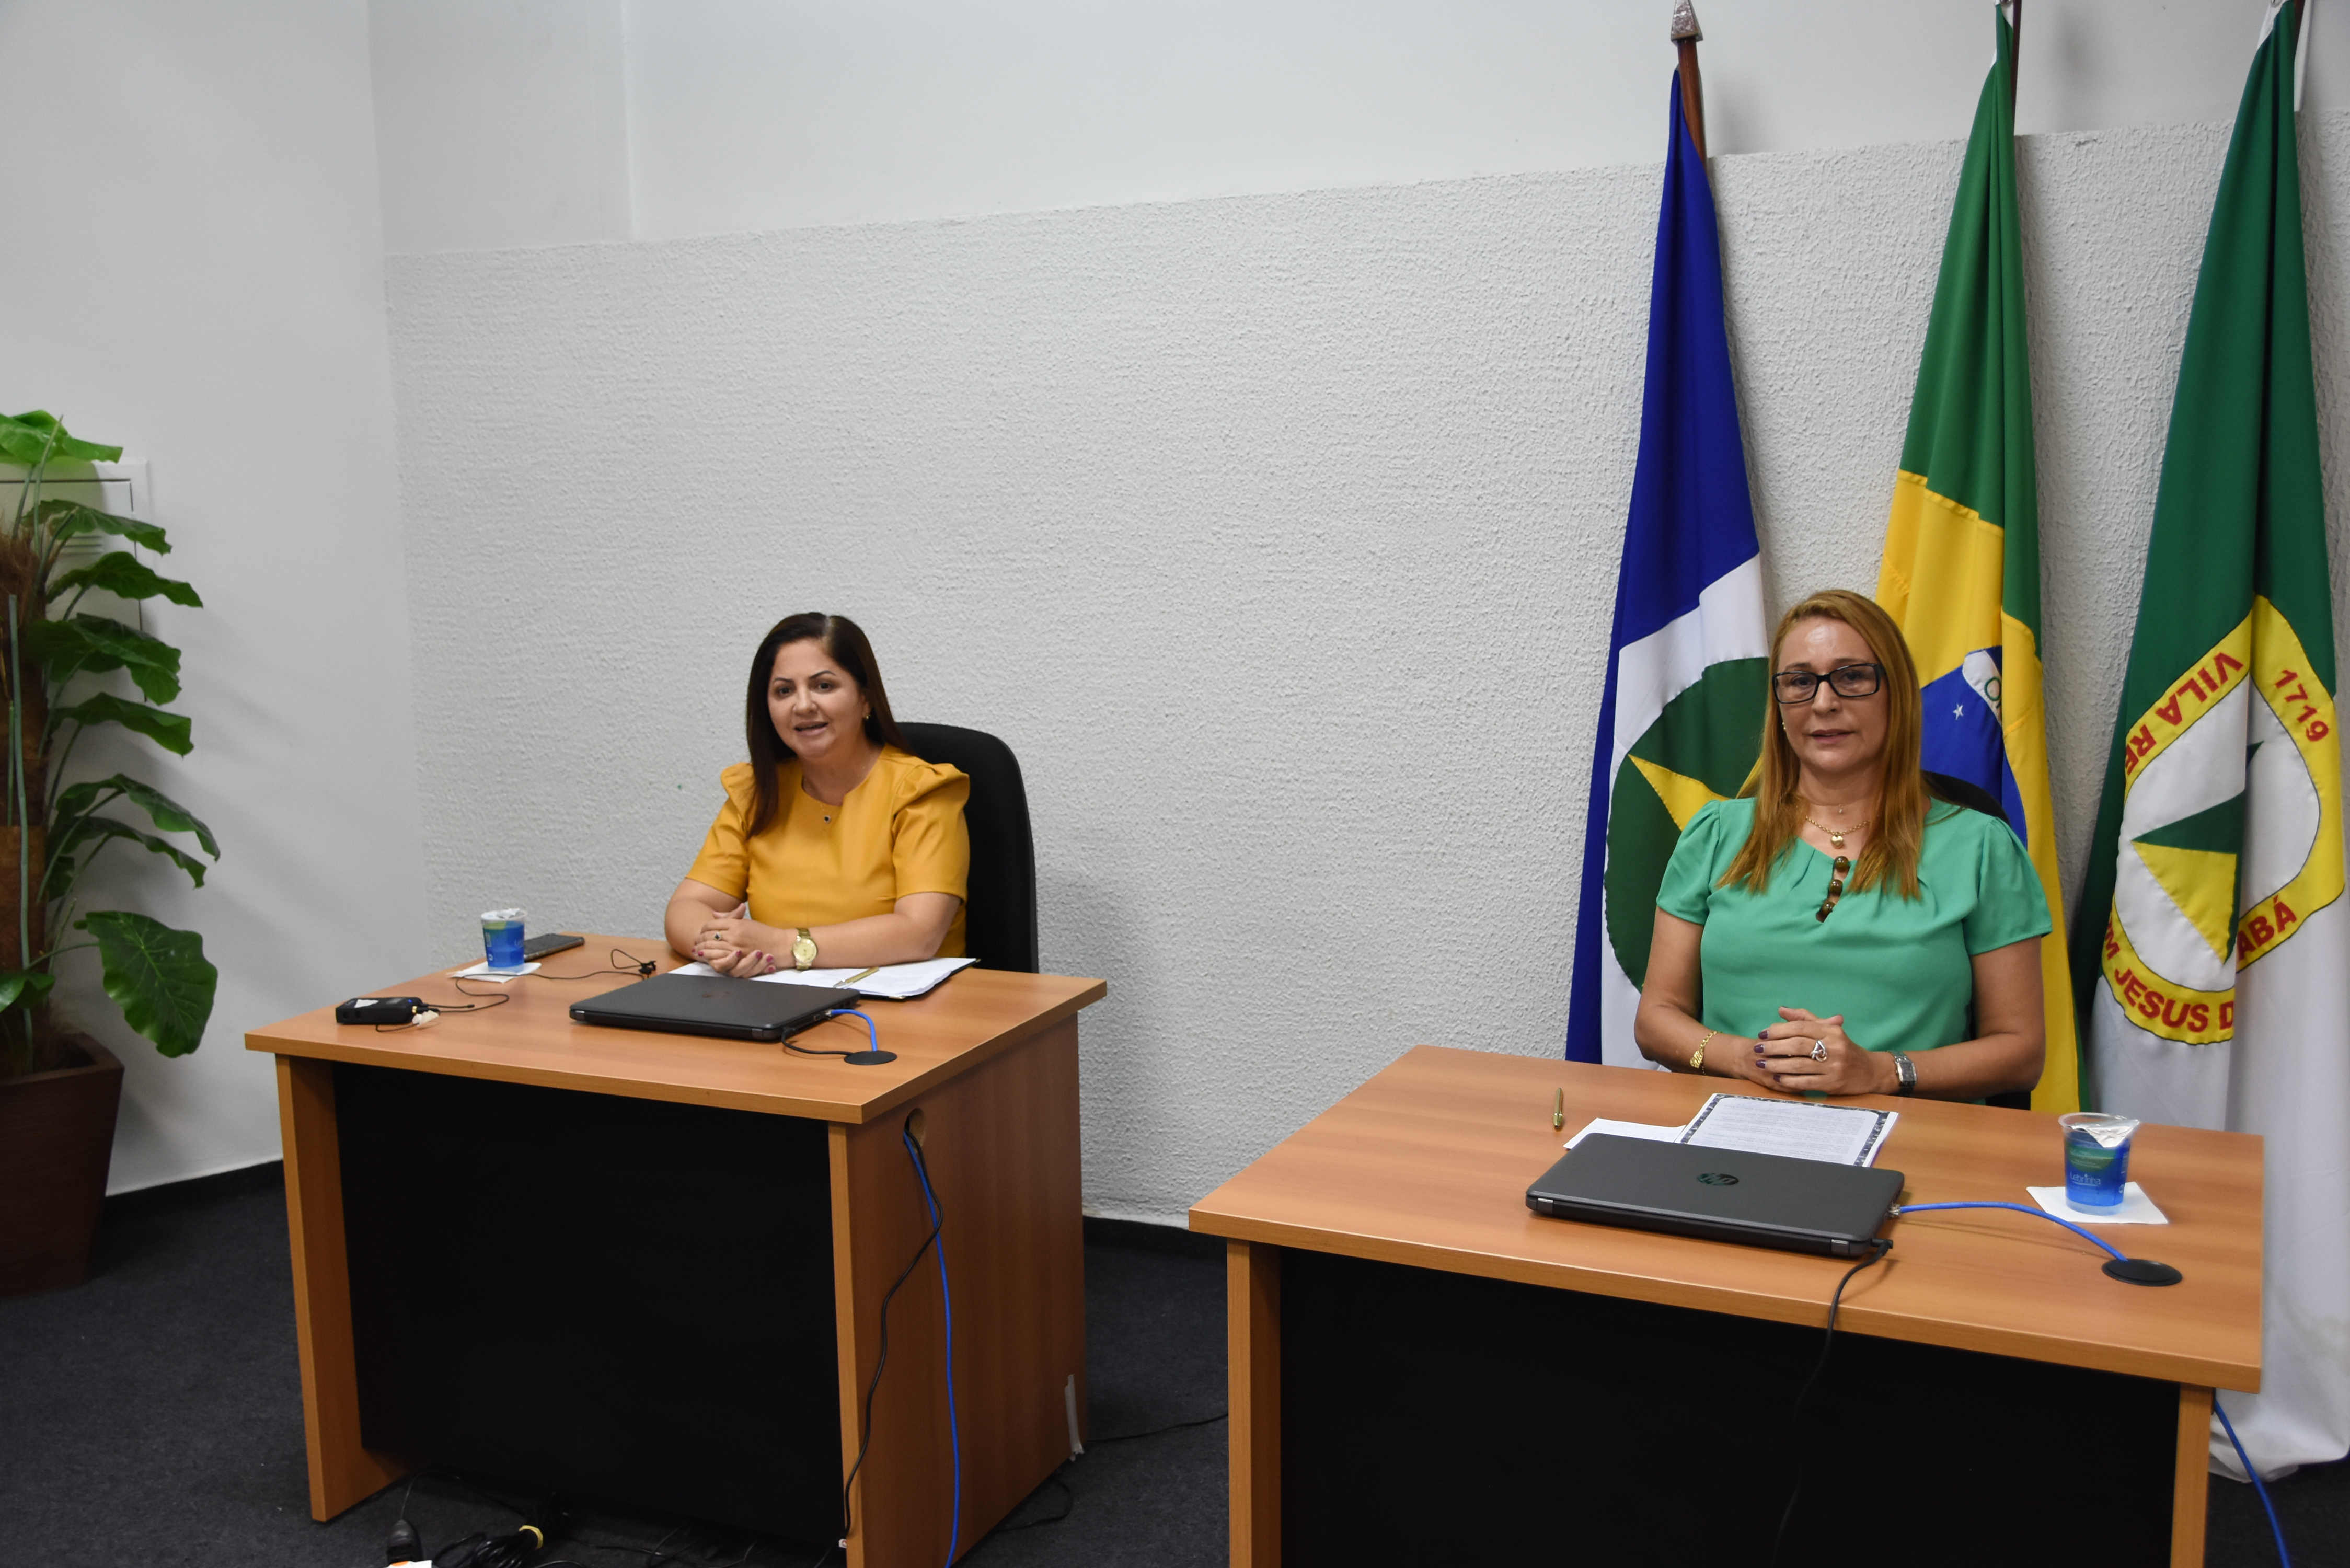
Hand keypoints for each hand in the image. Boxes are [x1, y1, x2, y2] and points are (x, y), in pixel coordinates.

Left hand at [695, 904, 778, 975]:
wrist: (780, 945)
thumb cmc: (765, 933)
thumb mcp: (747, 922)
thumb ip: (730, 918)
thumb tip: (714, 914)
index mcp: (736, 923)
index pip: (712, 924)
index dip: (704, 928)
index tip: (702, 931)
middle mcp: (734, 934)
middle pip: (709, 935)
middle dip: (700, 938)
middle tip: (695, 941)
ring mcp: (736, 947)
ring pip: (711, 947)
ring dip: (702, 948)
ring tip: (697, 949)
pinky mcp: (739, 959)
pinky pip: (719, 958)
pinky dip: (711, 957)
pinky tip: (706, 957)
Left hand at [1751, 1008, 1894, 1095]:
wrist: (1870, 1072)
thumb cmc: (1844, 1048)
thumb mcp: (1829, 1030)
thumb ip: (1804, 1019)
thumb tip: (1780, 1010)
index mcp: (1832, 1031)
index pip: (1800, 1027)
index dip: (1778, 1030)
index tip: (1762, 1034)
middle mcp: (1835, 1047)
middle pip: (1797, 1045)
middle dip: (1773, 1047)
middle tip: (1757, 1049)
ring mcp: (1834, 1067)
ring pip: (1799, 1065)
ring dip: (1776, 1065)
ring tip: (1762, 1064)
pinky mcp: (1833, 1084)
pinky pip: (1806, 1082)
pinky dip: (1789, 1081)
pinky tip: (1777, 1078)